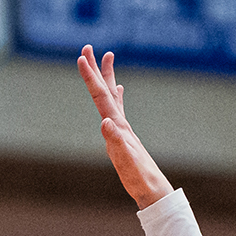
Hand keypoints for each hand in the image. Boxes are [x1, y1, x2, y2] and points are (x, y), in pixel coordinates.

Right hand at [76, 46, 172, 208]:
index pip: (101, 97)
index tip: (82, 57)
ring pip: (113, 95)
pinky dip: (117, 96)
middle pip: (106, 90)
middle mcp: (121, 122)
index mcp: (118, 126)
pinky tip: (120, 90)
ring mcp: (123, 128)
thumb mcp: (125, 161)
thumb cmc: (139, 178)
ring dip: (108, 76)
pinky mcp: (125, 135)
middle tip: (89, 47)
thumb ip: (115, 141)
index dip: (90, 77)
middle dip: (97, 69)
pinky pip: (118, 109)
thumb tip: (105, 121)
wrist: (153, 189)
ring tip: (107, 57)